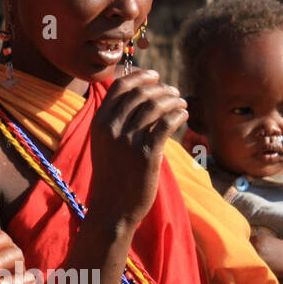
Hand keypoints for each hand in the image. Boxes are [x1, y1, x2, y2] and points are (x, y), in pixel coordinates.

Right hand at [87, 69, 188, 231]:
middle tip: (174, 91)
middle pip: (140, 93)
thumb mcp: (104, 143)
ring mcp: (128, 140)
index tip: (155, 76)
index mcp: (99, 122)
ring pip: (154, 106)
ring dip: (172, 99)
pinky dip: (177, 115)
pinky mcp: (147, 153)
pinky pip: (166, 124)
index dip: (140, 76)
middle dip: (160, 88)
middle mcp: (111, 128)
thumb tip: (138, 97)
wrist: (113, 207)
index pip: (120, 87)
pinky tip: (183, 115)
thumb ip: (115, 120)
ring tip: (181, 102)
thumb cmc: (112, 175)